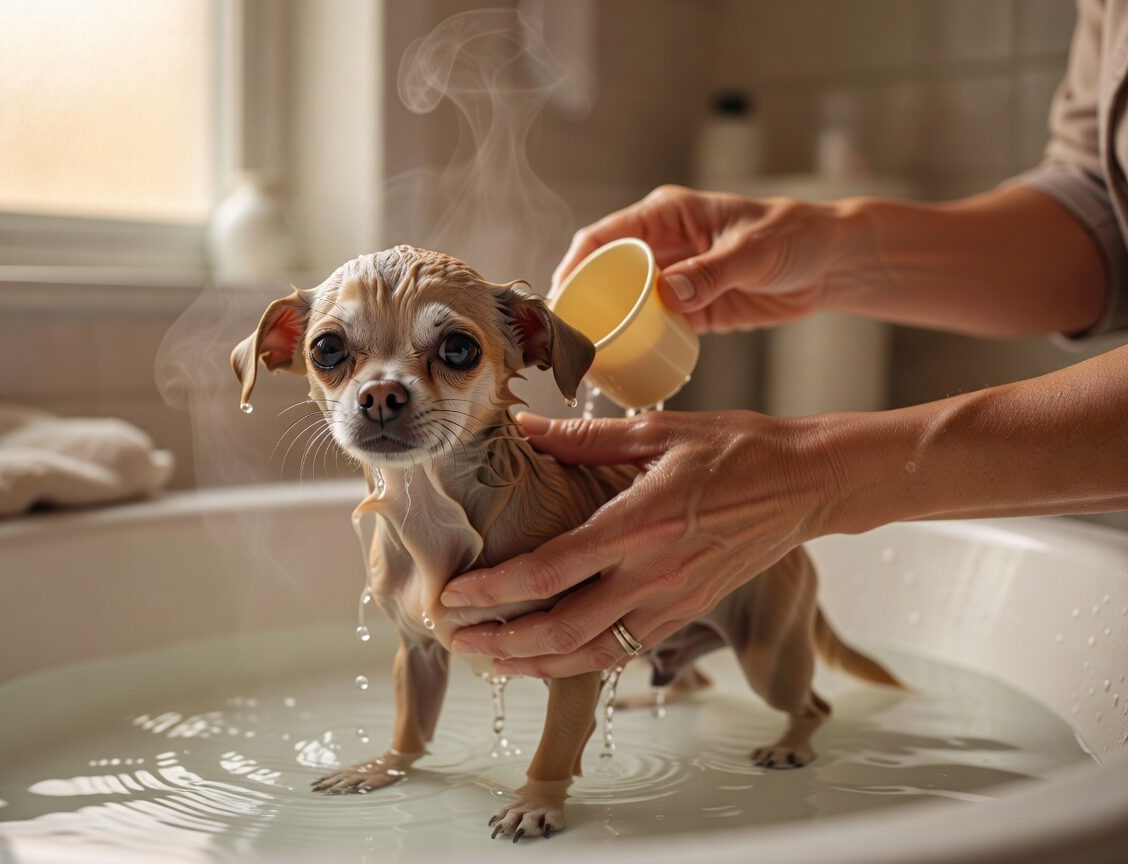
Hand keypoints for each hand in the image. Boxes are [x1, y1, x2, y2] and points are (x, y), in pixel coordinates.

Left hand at [441, 411, 837, 676]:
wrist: (808, 483)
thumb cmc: (737, 449)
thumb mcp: (660, 430)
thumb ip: (585, 437)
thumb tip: (525, 426)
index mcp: (637, 524)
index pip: (550, 571)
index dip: (495, 591)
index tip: (453, 597)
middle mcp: (652, 574)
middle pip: (562, 628)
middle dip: (501, 641)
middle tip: (456, 639)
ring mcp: (672, 601)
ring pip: (591, 653)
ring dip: (536, 663)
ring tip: (492, 661)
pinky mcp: (688, 612)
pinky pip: (625, 650)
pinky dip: (581, 661)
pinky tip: (551, 658)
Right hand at [551, 185, 869, 333]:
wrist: (831, 264)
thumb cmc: (796, 237)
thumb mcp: (754, 252)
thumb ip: (712, 272)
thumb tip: (668, 294)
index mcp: (666, 216)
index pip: (603, 237)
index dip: (574, 265)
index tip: (561, 298)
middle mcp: (662, 246)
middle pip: (605, 273)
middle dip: (584, 303)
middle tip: (568, 337)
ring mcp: (674, 279)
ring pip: (624, 303)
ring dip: (607, 327)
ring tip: (587, 357)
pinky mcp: (690, 309)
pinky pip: (652, 327)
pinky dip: (638, 343)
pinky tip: (624, 364)